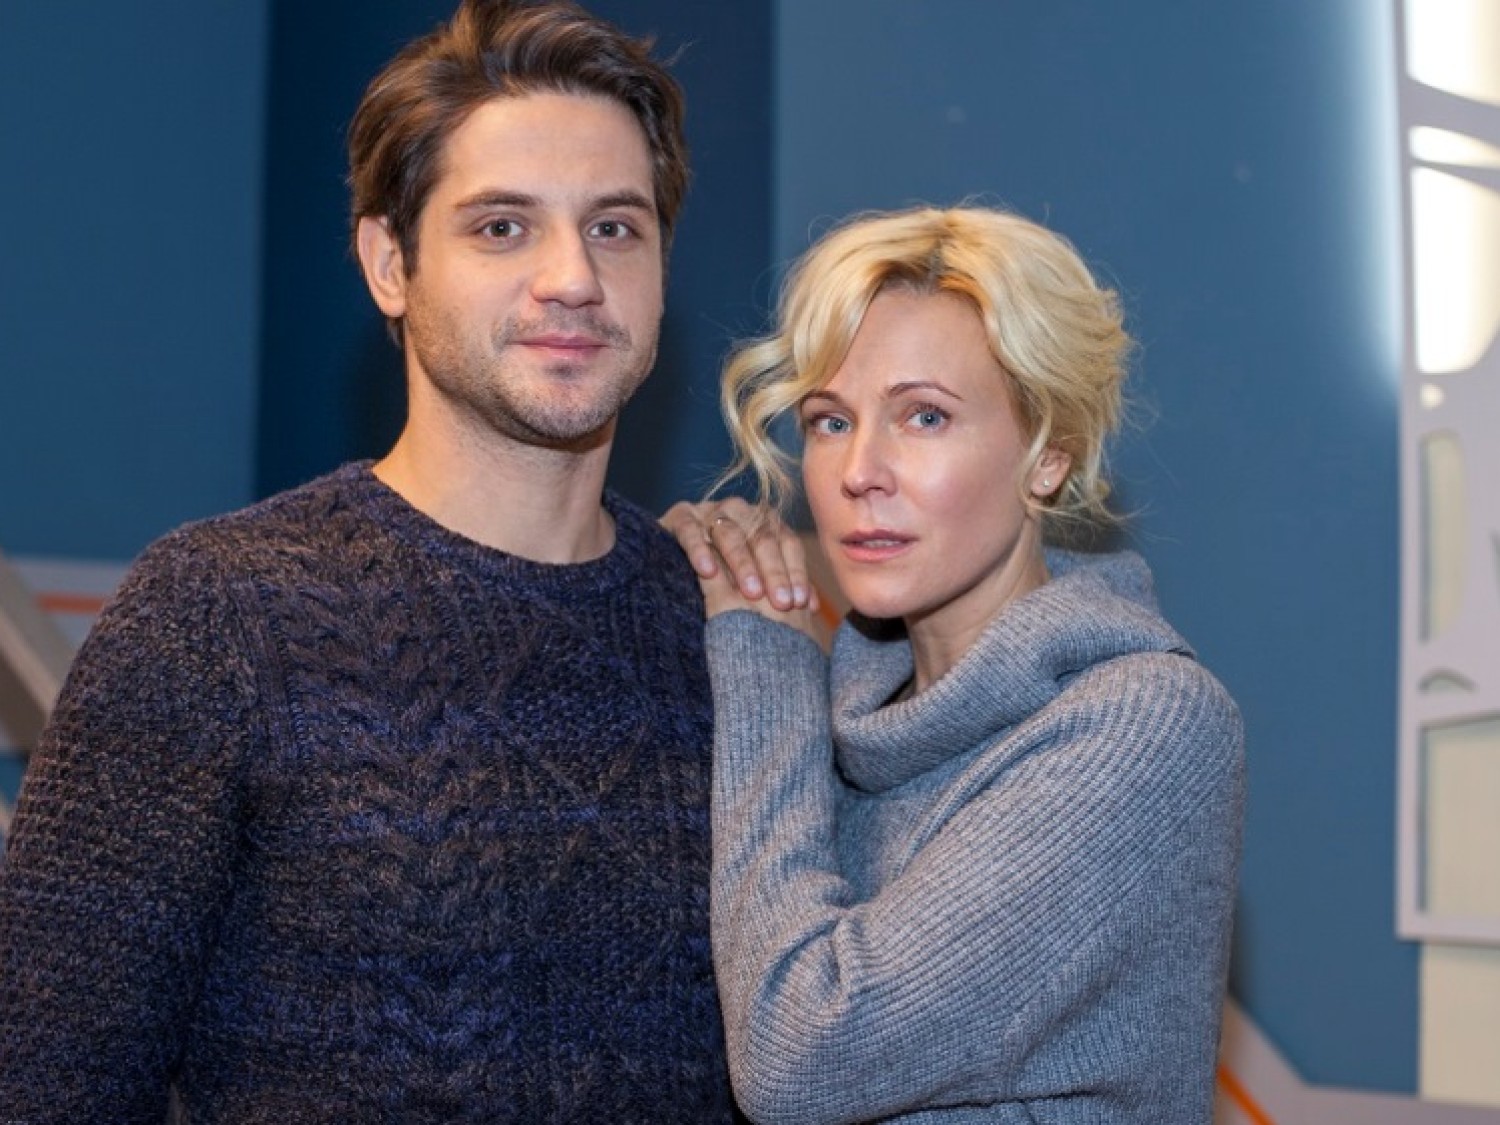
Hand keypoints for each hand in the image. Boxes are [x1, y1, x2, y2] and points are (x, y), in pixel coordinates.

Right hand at [660, 498, 817, 613]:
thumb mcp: (753, 582)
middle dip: (774, 572)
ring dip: (742, 563)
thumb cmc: (721, 580)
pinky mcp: (679, 516)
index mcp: (762, 522)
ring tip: (751, 592)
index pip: (787, 542)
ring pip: (731, 534)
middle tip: (781, 603)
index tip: (800, 602)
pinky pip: (690, 530)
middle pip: (762, 538)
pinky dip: (700, 550)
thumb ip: (781, 586)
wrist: (666, 564)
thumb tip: (811, 605)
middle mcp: (739, 511)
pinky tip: (708, 573)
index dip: (796, 571)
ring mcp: (709, 511)